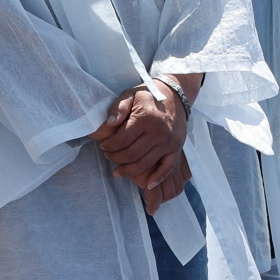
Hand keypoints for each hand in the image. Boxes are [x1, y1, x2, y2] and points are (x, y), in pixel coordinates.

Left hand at [95, 78, 191, 209]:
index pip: (122, 139)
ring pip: (145, 163)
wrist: (175, 95)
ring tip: (117, 171)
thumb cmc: (148, 95)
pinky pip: (167, 167)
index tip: (102, 145)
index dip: (109, 145)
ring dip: (129, 170)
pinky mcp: (176, 148)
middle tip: (108, 156)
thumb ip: (118, 108)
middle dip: (116, 158)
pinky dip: (158, 178)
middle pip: (132, 154)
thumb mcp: (130, 94)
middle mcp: (158, 132)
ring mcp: (169, 142)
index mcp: (145, 118)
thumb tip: (110, 124)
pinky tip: (148, 184)